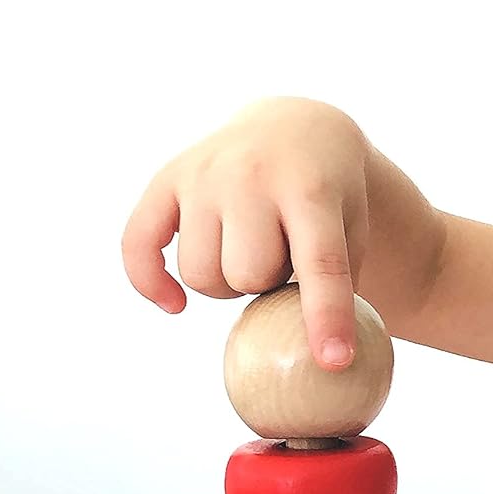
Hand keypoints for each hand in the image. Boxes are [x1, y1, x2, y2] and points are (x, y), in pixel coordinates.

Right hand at [121, 97, 372, 369]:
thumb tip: (324, 365)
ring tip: (250, 253)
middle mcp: (250, 176)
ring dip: (226, 283)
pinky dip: (150, 282)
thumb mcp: (355, 231)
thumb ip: (340, 288)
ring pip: (199, 274)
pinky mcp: (166, 179)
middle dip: (266, 286)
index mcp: (312, 189)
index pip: (320, 263)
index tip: (333, 363)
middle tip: (282, 261)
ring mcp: (203, 174)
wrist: (296, 128)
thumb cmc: (333, 199)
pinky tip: (175, 305)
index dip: (326, 317)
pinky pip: (137, 247)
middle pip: (246, 276)